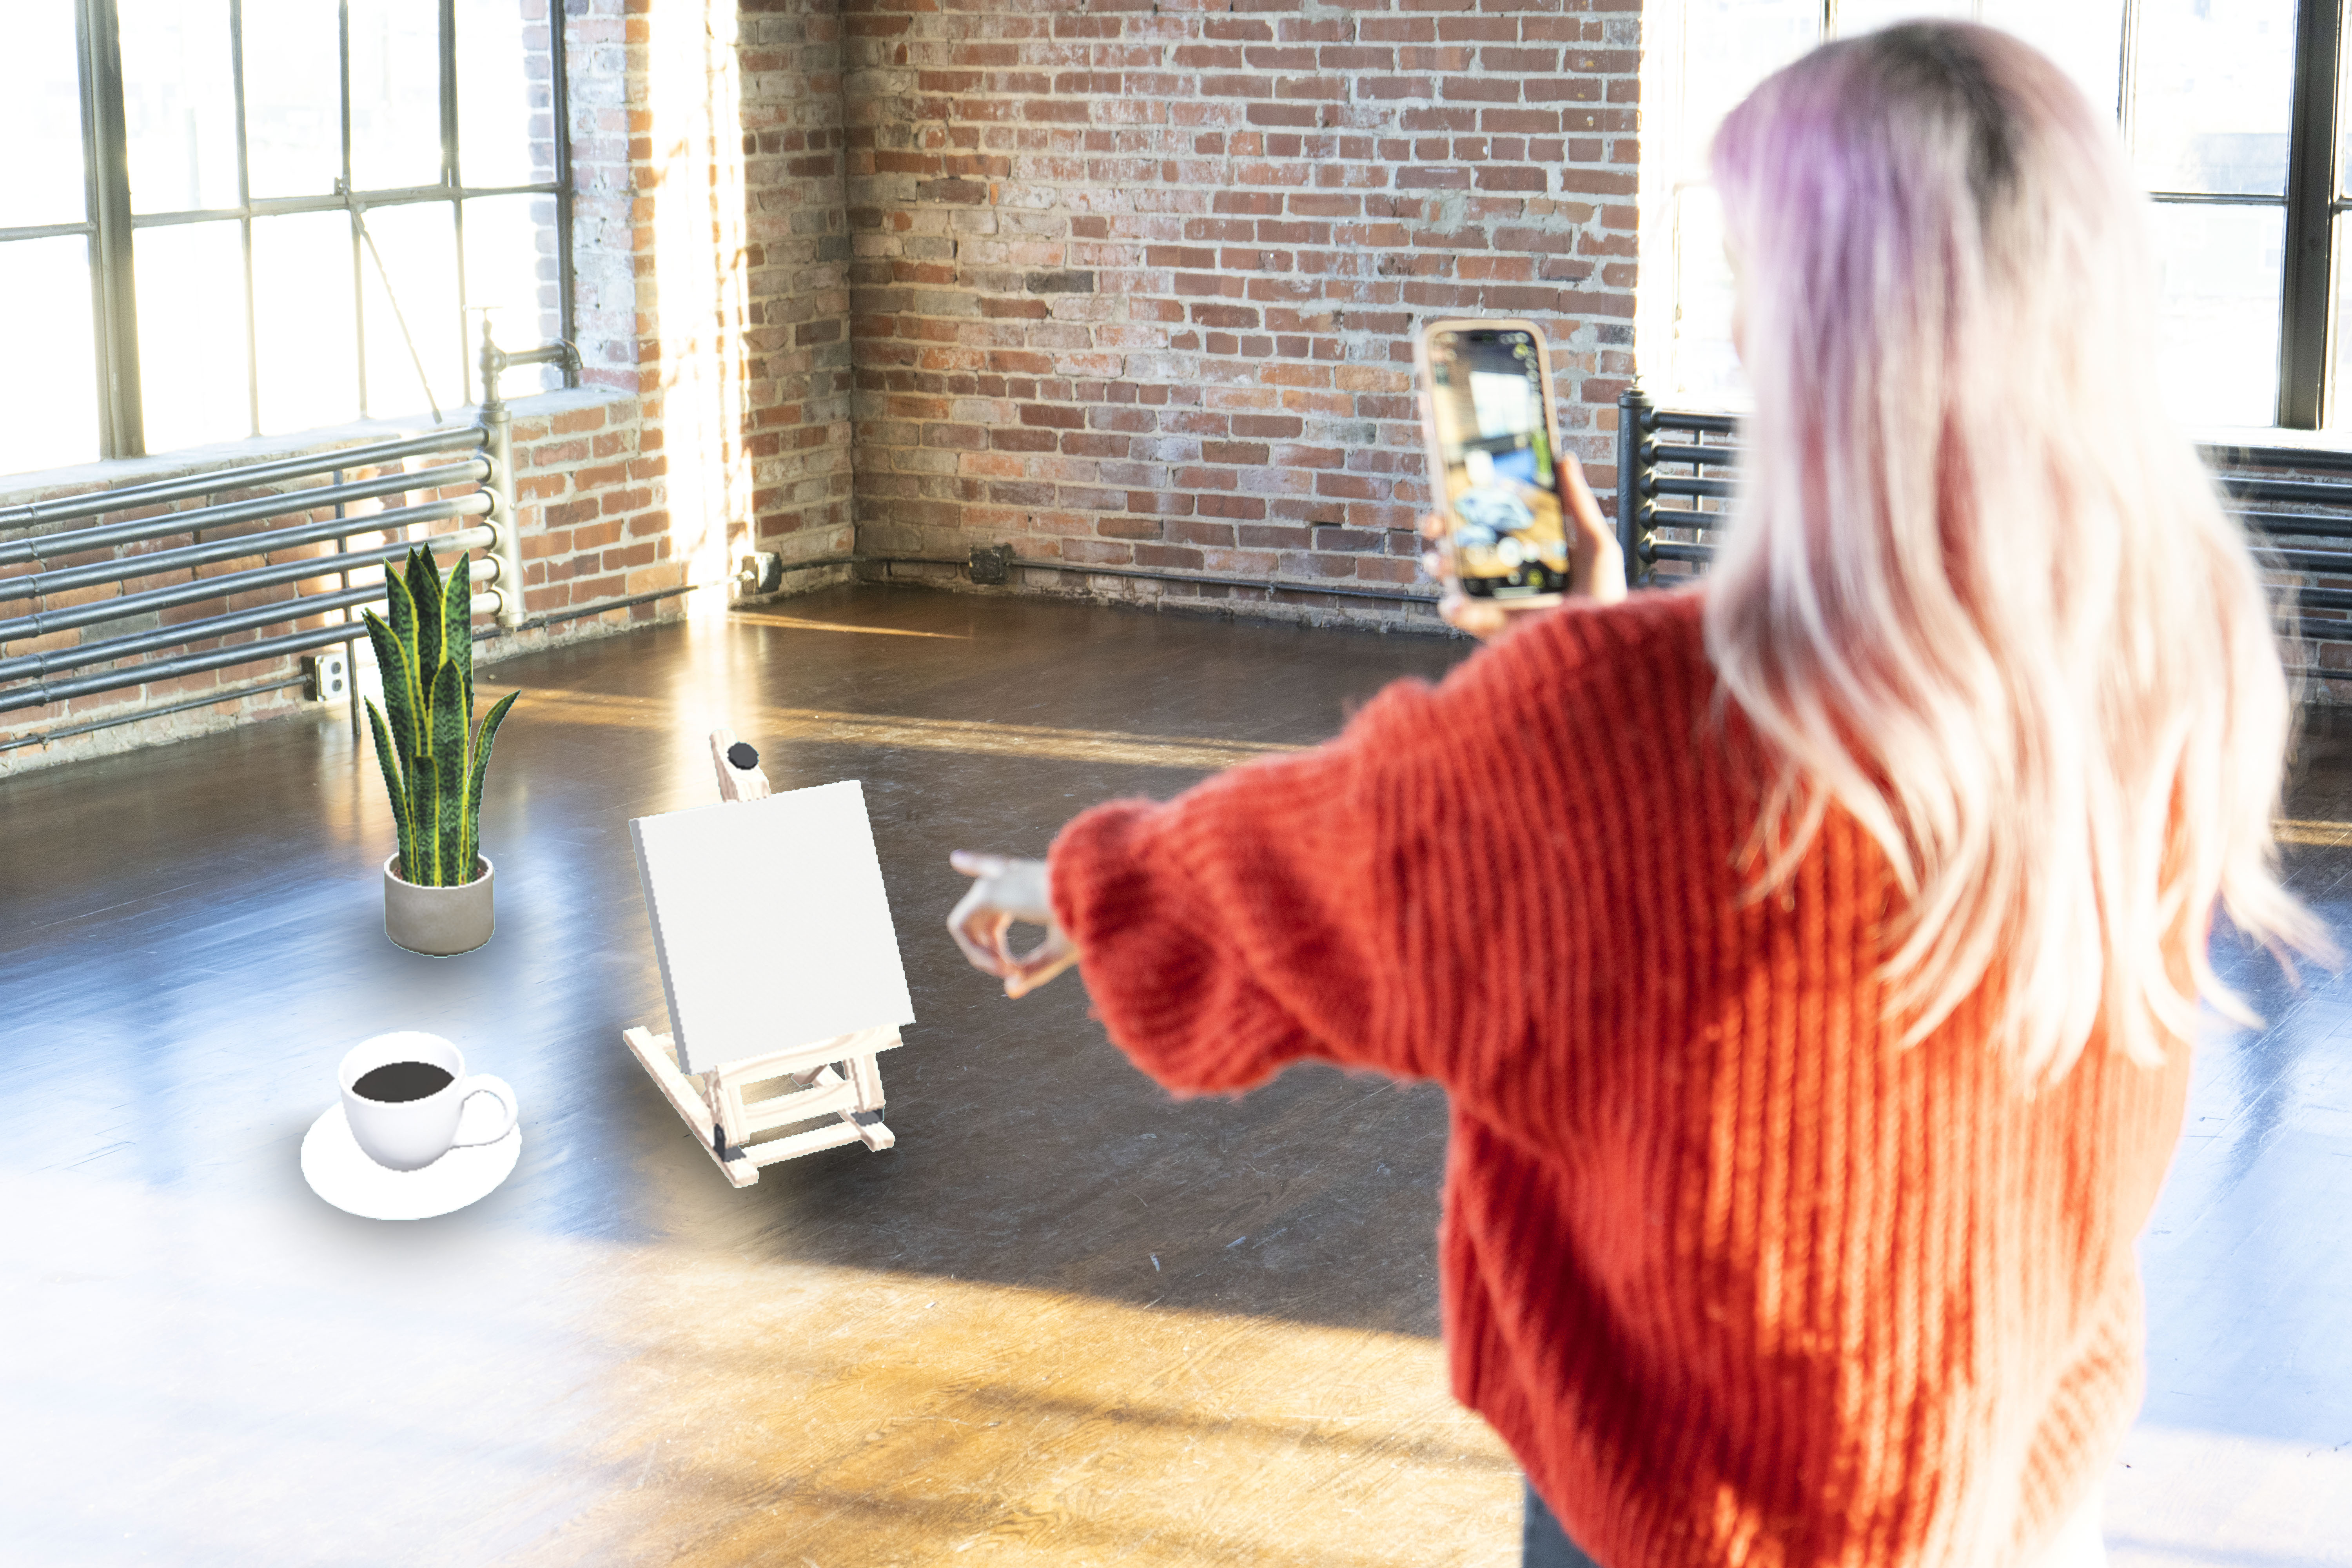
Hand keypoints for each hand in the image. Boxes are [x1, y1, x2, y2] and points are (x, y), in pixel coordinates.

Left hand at [947, 851, 1080, 997]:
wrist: (1099, 901)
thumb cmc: (1090, 921)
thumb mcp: (1060, 949)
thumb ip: (1033, 970)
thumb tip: (1010, 991)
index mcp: (1031, 878)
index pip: (997, 866)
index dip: (975, 862)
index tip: (956, 858)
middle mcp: (1011, 875)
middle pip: (982, 913)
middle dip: (991, 949)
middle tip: (1015, 969)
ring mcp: (997, 880)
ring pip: (967, 923)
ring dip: (983, 955)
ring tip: (1011, 969)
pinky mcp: (987, 892)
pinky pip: (960, 926)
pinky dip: (975, 951)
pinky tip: (1002, 964)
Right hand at [1420, 452, 1626, 641]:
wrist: (1606, 647)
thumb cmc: (1606, 598)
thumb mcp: (1597, 545)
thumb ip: (1578, 503)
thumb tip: (1563, 458)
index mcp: (1528, 551)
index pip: (1492, 522)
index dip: (1469, 505)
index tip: (1455, 489)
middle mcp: (1508, 575)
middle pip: (1464, 547)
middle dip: (1442, 532)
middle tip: (1435, 523)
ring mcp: (1498, 601)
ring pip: (1455, 579)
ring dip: (1439, 565)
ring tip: (1439, 560)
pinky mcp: (1495, 629)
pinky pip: (1465, 616)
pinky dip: (1454, 608)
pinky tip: (1455, 602)